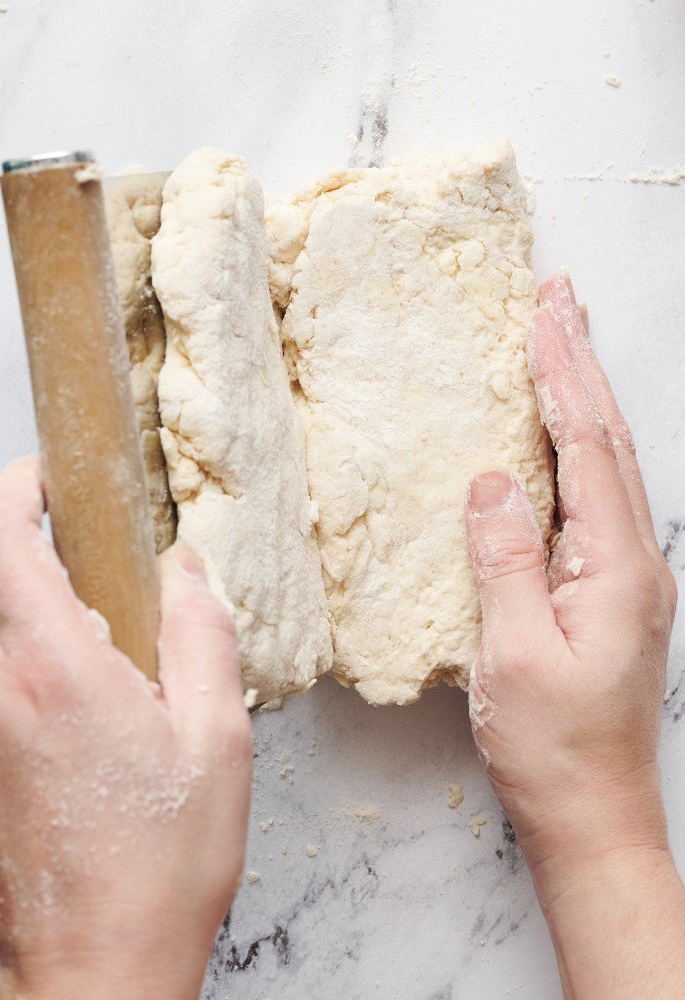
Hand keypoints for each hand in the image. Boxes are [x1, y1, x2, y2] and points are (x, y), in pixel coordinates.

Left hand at [0, 457, 251, 999]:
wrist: (92, 967)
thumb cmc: (161, 866)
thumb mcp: (217, 741)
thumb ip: (200, 633)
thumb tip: (183, 565)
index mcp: (53, 666)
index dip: (14, 489)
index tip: (41, 477)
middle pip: (5, 591)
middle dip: (60, 586)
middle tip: (125, 626)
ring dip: (47, 644)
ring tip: (111, 704)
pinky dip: (28, 687)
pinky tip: (81, 743)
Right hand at [463, 274, 682, 997]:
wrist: (593, 814)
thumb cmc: (551, 744)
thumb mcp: (516, 653)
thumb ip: (506, 560)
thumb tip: (492, 479)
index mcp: (616, 567)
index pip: (586, 448)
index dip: (561, 375)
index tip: (541, 312)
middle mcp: (635, 561)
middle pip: (609, 441)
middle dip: (579, 363)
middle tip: (558, 297)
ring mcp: (627, 577)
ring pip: (607, 464)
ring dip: (582, 396)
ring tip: (560, 342)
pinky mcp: (609, 594)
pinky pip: (594, 497)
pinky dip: (576, 445)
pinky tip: (557, 436)